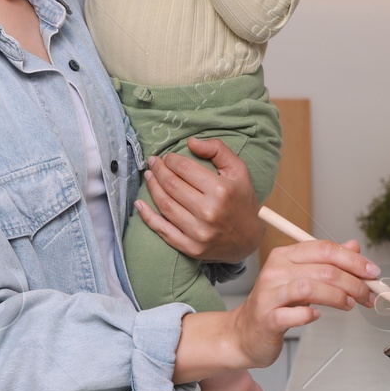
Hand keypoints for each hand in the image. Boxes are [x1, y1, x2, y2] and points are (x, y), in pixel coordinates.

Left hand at [134, 137, 262, 263]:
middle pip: (172, 186)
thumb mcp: (238, 170)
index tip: (167, 157)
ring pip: (165, 205)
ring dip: (152, 188)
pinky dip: (147, 217)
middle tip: (153, 163)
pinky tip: (139, 205)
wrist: (250, 239)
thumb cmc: (242, 200)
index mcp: (221, 191)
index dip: (171, 160)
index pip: (185, 169)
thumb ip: (217, 150)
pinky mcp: (192, 248)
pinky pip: (163, 231)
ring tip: (149, 176)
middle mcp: (209, 212)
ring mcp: (199, 233)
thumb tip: (190, 142)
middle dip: (159, 170)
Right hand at [231, 239, 377, 367]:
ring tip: (350, 304)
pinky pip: (296, 313)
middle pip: (323, 269)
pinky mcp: (267, 318)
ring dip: (338, 296)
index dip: (353, 259)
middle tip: (369, 295)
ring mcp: (269, 294)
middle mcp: (275, 270)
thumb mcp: (301, 279)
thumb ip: (327, 262)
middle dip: (354, 282)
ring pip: (311, 287)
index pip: (324, 248)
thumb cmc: (275, 306)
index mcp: (284, 256)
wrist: (245, 334)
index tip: (372, 272)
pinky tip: (317, 316)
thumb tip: (354, 247)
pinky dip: (311, 314)